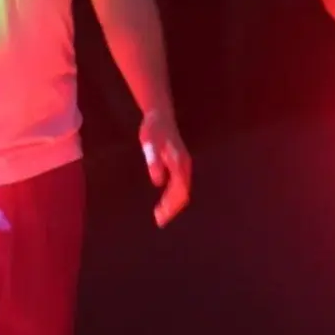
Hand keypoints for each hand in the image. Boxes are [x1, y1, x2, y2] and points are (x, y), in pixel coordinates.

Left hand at [139, 109, 191, 227]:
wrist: (160, 115)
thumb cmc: (153, 129)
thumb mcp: (150, 143)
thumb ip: (153, 160)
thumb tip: (158, 181)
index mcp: (179, 163)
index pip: (180, 191)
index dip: (171, 206)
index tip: (159, 217)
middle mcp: (185, 165)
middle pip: (183, 193)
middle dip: (172, 208)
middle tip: (159, 220)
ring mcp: (184, 164)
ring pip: (183, 189)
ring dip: (173, 203)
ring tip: (160, 214)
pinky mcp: (180, 163)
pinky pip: (180, 184)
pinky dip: (173, 195)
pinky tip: (164, 199)